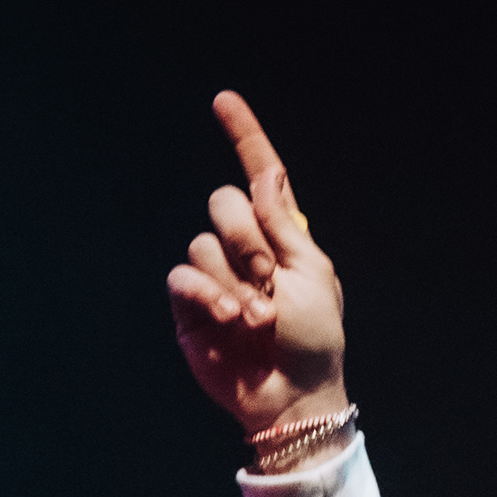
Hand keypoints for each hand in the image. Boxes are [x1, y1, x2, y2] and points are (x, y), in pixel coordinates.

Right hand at [168, 92, 348, 442]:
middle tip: (269, 285)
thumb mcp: (311, 274)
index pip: (260, 176)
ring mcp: (215, 275)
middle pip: (223, 202)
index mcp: (282, 236)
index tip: (223, 100)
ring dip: (232, 281)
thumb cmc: (314, 342)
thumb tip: (266, 173)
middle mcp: (245, 248)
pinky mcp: (190, 305)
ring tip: (256, 319)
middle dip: (247, 241)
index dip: (243, 137)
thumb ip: (282, 223)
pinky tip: (227, 320)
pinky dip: (205, 294)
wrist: (293, 396)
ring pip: (203, 242)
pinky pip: (182, 275)